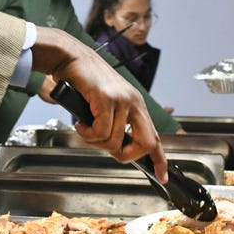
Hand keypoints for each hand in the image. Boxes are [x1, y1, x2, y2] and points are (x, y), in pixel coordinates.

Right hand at [30, 27, 166, 180]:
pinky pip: (101, 132)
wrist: (70, 57)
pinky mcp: (106, 99)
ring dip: (95, 142)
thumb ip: (114, 123)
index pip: (154, 137)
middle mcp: (133, 102)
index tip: (162, 176)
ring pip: (115, 141)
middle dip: (126, 155)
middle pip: (145, 143)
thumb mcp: (106, 103)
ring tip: (85, 128)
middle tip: (106, 149)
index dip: (159, 160)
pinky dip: (87, 134)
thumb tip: (114, 147)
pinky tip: (80, 123)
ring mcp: (122, 100)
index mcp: (135, 104)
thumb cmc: (83, 80)